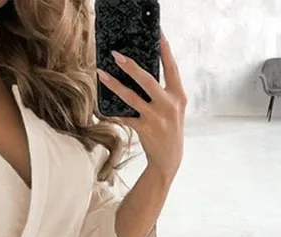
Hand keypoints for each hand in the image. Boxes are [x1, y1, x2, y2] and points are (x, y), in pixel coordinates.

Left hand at [97, 34, 186, 182]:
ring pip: (131, 97)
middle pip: (147, 79)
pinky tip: (102, 105)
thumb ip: (164, 92)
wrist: (168, 159)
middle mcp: (169, 105)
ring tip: (101, 74)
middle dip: (130, 66)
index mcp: (179, 95)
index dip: (165, 49)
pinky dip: (112, 111)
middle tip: (115, 55)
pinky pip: (124, 116)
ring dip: (114, 85)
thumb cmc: (169, 129)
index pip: (172, 67)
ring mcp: (157, 118)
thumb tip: (141, 73)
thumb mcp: (174, 108)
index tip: (158, 32)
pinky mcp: (144, 130)